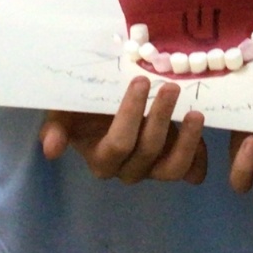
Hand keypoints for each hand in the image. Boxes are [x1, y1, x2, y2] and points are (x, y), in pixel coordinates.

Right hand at [40, 76, 207, 184]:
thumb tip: (50, 150)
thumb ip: (57, 127)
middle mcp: (128, 168)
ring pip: (172, 168)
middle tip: (171, 86)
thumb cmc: (86, 107)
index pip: (118, 143)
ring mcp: (153, 168)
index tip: (141, 80)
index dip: (130, 115)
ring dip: (186, 141)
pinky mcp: (175, 163)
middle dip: (160, 117)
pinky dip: (199, 156)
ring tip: (195, 113)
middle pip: (147, 150)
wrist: (107, 102)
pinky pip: (191, 171)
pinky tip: (202, 131)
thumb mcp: (65, 111)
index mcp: (102, 158)